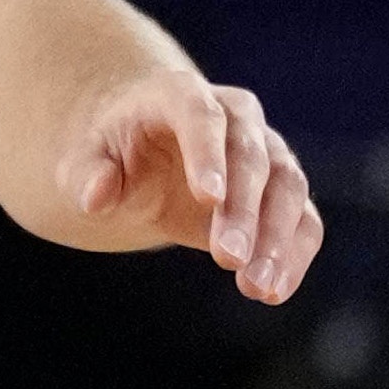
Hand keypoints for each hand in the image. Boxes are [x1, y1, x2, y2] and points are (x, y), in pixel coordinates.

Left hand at [54, 70, 321, 302]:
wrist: (144, 157)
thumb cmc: (112, 152)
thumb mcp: (85, 158)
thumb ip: (87, 173)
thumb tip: (96, 196)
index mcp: (180, 95)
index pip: (199, 114)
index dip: (206, 152)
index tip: (208, 197)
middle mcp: (234, 117)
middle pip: (249, 155)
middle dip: (241, 210)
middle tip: (226, 258)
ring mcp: (266, 152)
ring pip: (286, 186)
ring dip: (276, 238)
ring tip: (255, 287)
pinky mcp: (282, 191)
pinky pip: (303, 220)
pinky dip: (294, 255)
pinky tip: (274, 292)